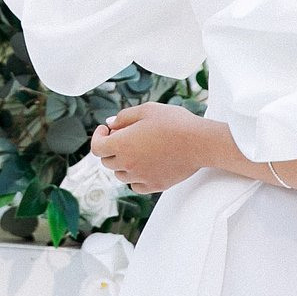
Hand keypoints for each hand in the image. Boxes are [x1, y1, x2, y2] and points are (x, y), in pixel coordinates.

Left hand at [90, 102, 213, 193]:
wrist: (200, 142)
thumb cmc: (174, 123)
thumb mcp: (146, 110)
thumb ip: (124, 117)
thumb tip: (110, 124)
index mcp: (122, 145)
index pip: (97, 148)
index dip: (98, 137)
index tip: (106, 130)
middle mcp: (128, 164)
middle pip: (107, 161)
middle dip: (111, 148)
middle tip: (123, 136)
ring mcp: (141, 177)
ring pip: (121, 175)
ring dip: (122, 163)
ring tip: (137, 149)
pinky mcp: (155, 185)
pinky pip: (136, 185)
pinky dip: (135, 176)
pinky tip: (144, 165)